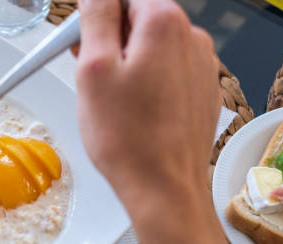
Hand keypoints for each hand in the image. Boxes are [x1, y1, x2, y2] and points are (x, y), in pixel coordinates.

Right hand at [76, 0, 219, 207]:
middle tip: (90, 74)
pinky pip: (167, 72)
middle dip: (110, 41)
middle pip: (138, 19)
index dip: (95, 18)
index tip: (80, 45)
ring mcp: (201, 65)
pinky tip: (134, 110)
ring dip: (127, 63)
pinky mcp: (202, 91)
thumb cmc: (127, 137)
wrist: (164, 188)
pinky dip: (147, 82)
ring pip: (152, 47)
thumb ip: (95, 17)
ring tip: (112, 100)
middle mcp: (191, 37)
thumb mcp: (94, 69)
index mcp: (164, 22)